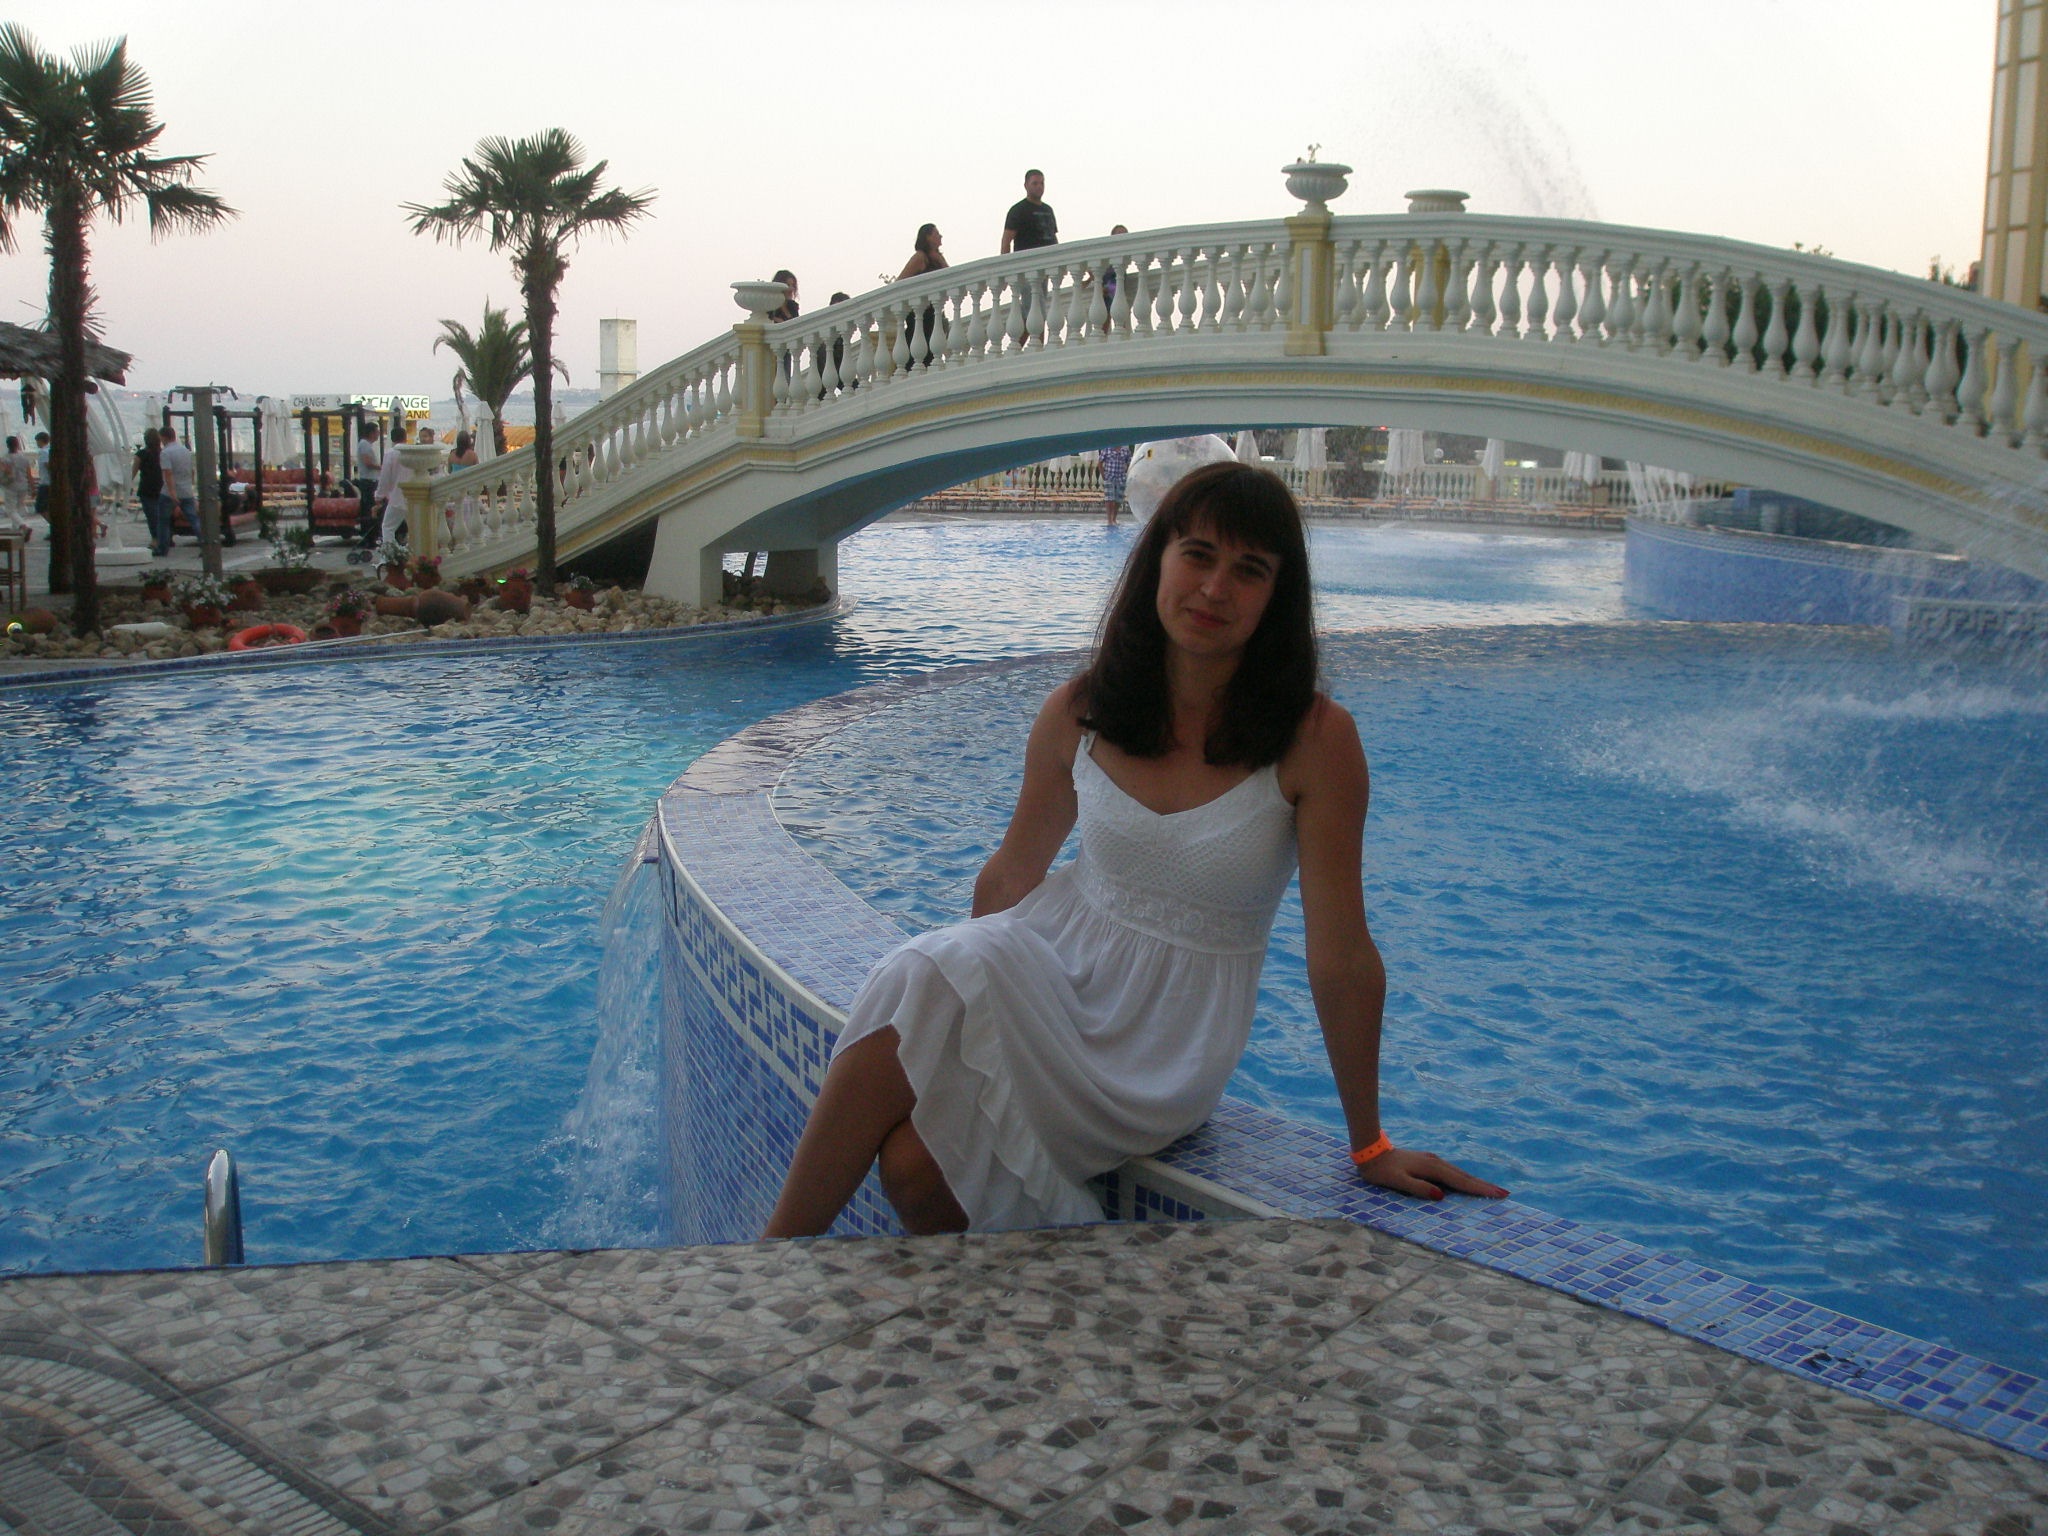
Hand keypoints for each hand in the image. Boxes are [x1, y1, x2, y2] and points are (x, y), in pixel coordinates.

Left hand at [1355, 1145, 1507, 1201]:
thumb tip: (1441, 1195)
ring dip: (1475, 1181)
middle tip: (1504, 1194)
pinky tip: (1466, 1183)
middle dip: (1484, 1185)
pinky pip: (1452, 1172)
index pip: (1461, 1182)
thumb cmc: (1381, 1171)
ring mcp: (1432, 1160)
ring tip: (1491, 1190)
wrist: (1370, 1152)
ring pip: (1459, 1173)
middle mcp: (1436, 1162)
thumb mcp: (1397, 1182)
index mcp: (1432, 1168)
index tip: (1499, 1194)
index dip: (1480, 1189)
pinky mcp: (1428, 1161)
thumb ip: (1418, 1189)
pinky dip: (1464, 1178)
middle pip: (1464, 1176)